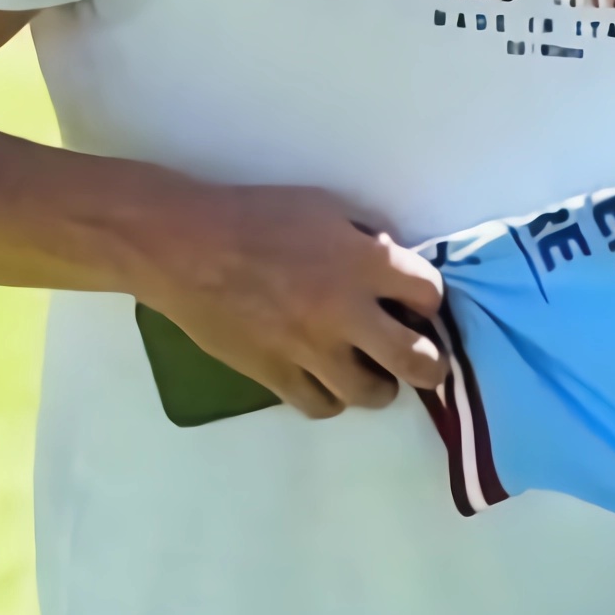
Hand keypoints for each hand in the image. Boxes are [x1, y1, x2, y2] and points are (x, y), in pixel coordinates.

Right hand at [130, 181, 447, 419]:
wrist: (184, 246)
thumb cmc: (256, 216)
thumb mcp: (326, 209)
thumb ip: (367, 242)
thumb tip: (394, 267)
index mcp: (365, 263)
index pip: (429, 294)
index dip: (429, 300)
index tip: (419, 304)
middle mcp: (346, 312)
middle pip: (415, 360)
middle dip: (429, 365)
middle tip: (424, 361)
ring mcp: (310, 349)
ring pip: (370, 394)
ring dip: (380, 385)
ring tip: (371, 371)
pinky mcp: (274, 374)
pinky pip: (320, 405)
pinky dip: (331, 397)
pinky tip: (327, 380)